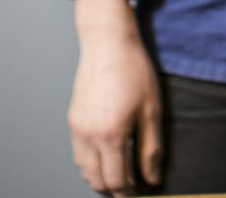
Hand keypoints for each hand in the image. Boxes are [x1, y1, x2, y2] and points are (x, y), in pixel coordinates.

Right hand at [68, 0, 162, 194]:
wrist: (108, 43)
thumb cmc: (134, 72)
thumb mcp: (152, 110)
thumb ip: (151, 149)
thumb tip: (152, 179)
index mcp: (110, 135)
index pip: (117, 180)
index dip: (130, 193)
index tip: (142, 194)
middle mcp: (88, 136)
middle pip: (97, 181)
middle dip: (115, 191)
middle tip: (133, 190)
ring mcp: (76, 129)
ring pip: (84, 170)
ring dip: (101, 180)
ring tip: (122, 179)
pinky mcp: (72, 120)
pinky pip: (78, 154)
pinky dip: (91, 165)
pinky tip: (107, 160)